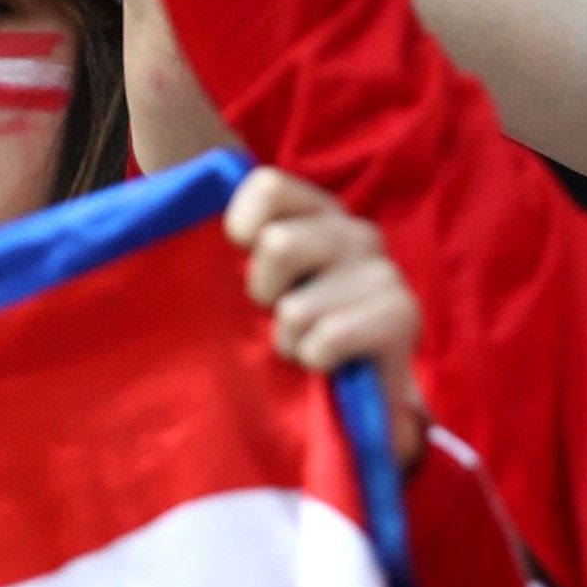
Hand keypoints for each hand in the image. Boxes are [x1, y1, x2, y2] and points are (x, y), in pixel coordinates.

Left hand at [229, 165, 425, 464]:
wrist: (358, 400)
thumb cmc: (297, 333)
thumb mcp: (262, 282)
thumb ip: (237, 244)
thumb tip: (183, 189)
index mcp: (319, 212)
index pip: (268, 187)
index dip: (241, 228)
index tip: (245, 261)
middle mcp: (355, 232)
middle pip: (277, 245)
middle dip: (263, 294)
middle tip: (280, 315)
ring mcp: (384, 271)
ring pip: (296, 307)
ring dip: (288, 340)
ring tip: (306, 344)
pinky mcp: (403, 314)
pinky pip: (327, 338)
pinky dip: (315, 360)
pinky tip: (329, 363)